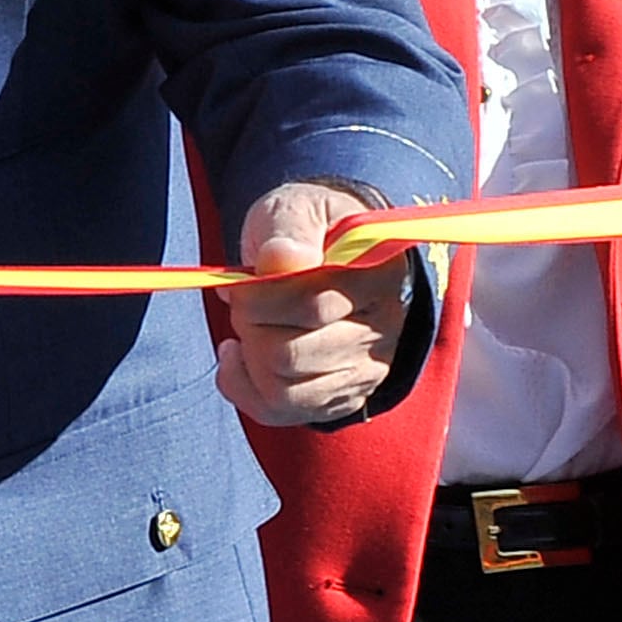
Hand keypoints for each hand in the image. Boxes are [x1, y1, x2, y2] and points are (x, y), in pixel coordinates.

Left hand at [216, 181, 413, 426]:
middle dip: (250, 325)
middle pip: (291, 355)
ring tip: (248, 325)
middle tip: (245, 300)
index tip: (247, 279)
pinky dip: (242, 386)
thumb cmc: (304, 229)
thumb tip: (282, 260)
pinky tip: (238, 354)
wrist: (319, 249)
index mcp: (379, 279)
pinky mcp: (340, 397)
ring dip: (247, 357)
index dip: (259, 296)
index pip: (311, 307)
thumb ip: (289, 231)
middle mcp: (383, 333)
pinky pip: (279, 412)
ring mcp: (365, 371)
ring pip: (283, 390)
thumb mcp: (295, 210)